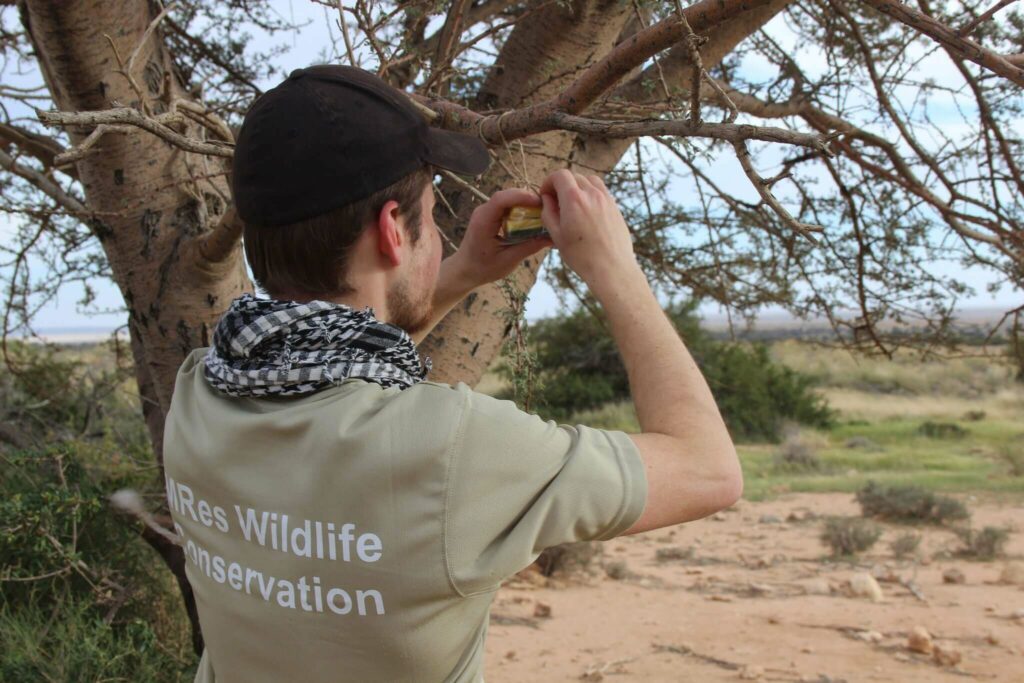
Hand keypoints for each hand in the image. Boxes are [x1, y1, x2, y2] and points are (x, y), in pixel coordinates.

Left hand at [442, 187, 552, 291]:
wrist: (465, 269)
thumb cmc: (483, 268)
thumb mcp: (508, 260)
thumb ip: (529, 247)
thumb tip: (552, 238)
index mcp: (483, 221)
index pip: (501, 199)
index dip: (522, 197)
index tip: (540, 203)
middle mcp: (483, 211)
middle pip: (508, 195)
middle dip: (528, 198)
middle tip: (547, 208)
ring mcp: (486, 211)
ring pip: (509, 198)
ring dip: (526, 202)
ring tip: (543, 212)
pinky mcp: (491, 214)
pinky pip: (508, 205)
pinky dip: (521, 208)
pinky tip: (532, 217)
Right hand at [539, 170, 638, 293]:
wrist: (611, 268)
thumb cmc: (582, 256)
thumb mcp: (557, 236)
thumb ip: (548, 213)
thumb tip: (547, 199)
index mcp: (574, 199)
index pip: (560, 175)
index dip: (549, 182)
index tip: (545, 195)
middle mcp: (592, 194)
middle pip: (574, 176)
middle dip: (562, 185)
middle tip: (557, 202)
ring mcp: (606, 199)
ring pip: (589, 180)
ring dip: (578, 187)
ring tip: (573, 205)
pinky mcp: (615, 207)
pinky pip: (601, 191)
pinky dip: (591, 193)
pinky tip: (587, 211)